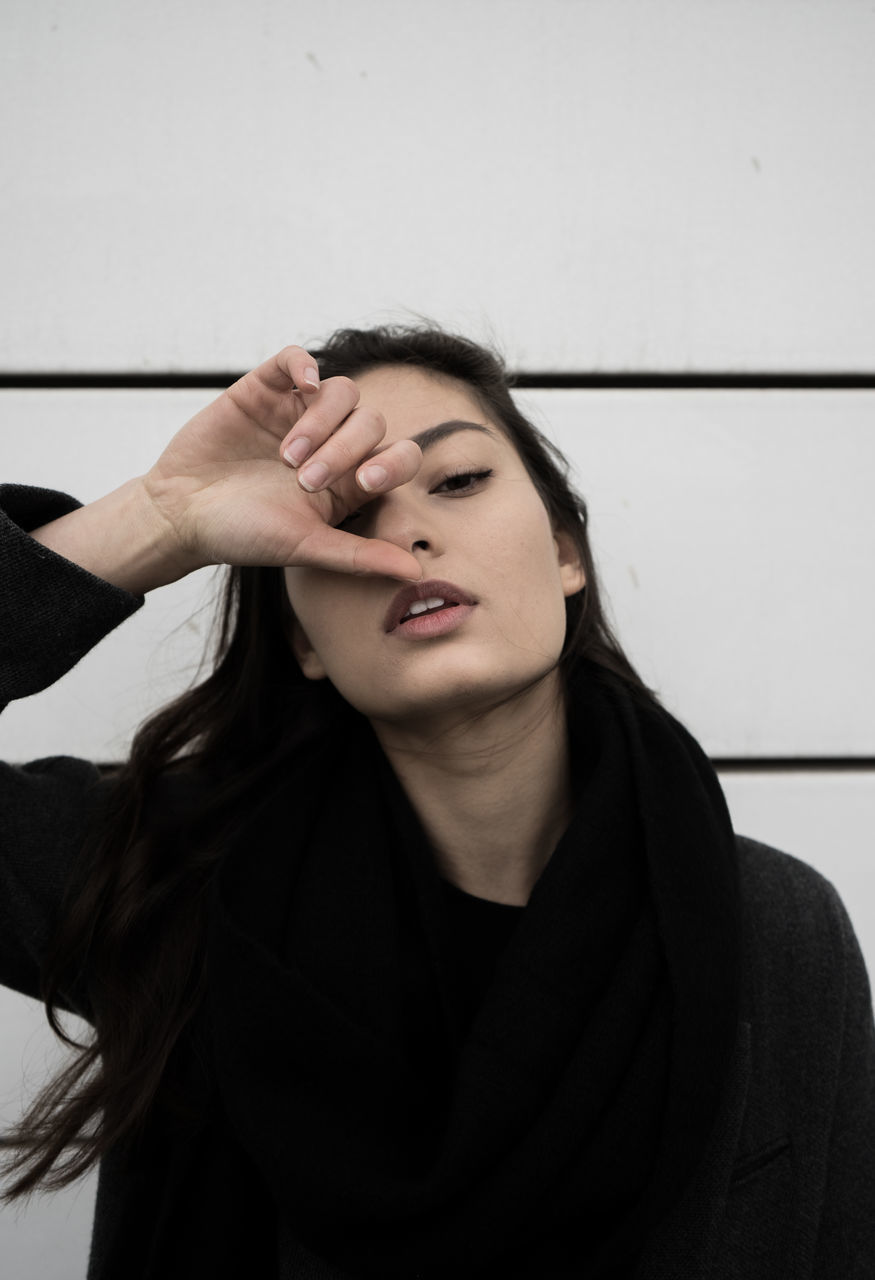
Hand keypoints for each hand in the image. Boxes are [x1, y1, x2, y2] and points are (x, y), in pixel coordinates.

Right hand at [141, 346, 423, 580]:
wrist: (181, 515)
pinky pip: (296, 359)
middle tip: (304, 480)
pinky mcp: (265, 390)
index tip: (364, 482)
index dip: (393, 462)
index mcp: (351, 481)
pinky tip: (301, 384)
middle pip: (371, 422)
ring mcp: (298, 413)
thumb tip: (416, 572)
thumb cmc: (243, 536)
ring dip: (321, 422)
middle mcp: (332, 443)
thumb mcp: (305, 547)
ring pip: (342, 391)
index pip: (399, 456)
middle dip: (343, 450)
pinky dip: (304, 364)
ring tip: (287, 456)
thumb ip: (360, 556)